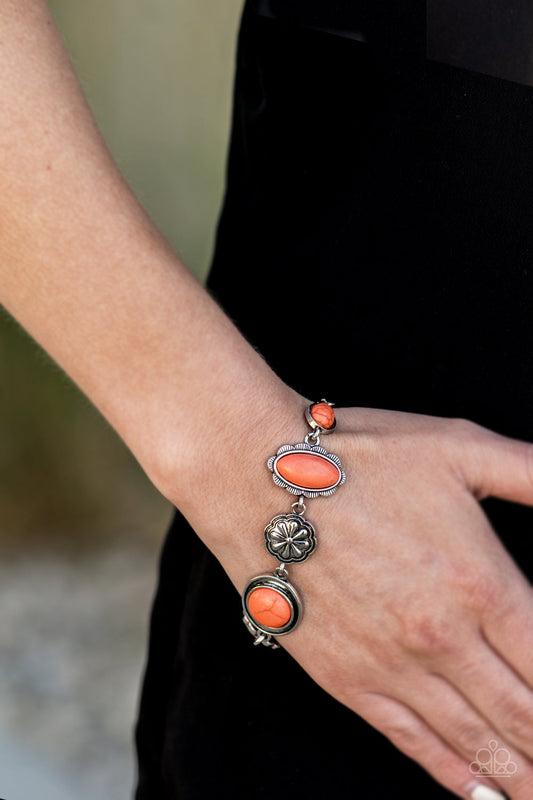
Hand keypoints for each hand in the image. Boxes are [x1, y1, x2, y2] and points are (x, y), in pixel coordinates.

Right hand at [173, 401, 532, 799]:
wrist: (257, 479)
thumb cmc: (355, 457)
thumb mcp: (457, 445)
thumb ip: (530, 471)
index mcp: (479, 581)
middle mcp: (441, 636)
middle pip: (522, 715)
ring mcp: (391, 664)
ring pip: (474, 741)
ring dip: (518, 774)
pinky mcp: (346, 678)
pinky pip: (412, 742)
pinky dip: (455, 775)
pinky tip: (481, 792)